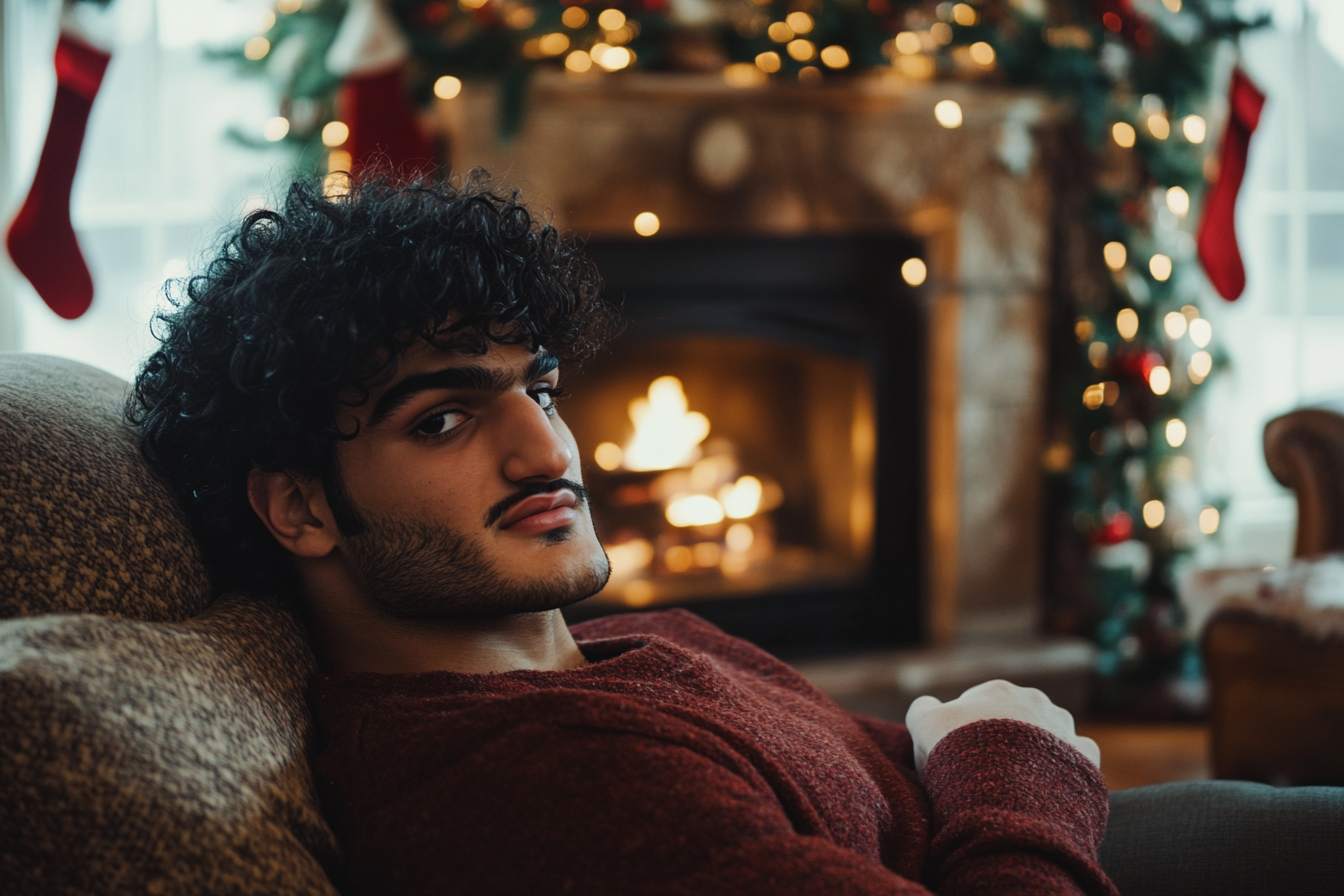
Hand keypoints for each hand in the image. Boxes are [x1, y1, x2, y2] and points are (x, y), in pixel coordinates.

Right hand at [905, 679, 1099, 776]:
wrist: (1008, 794)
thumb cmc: (961, 755)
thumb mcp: (924, 725)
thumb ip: (923, 708)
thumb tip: (927, 704)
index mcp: (997, 689)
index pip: (977, 704)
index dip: (964, 729)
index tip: (958, 753)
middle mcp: (1035, 700)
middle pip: (1015, 717)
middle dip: (1004, 736)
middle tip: (988, 768)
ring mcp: (1065, 727)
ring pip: (1049, 734)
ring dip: (1037, 750)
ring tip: (1019, 780)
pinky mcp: (1087, 756)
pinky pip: (1076, 757)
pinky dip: (1064, 769)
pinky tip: (1049, 785)